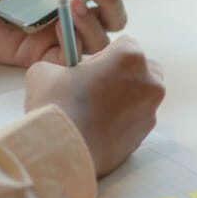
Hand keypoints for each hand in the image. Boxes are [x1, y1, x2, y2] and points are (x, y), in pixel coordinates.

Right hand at [24, 37, 164, 175]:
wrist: (61, 153)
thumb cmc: (55, 107)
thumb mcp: (46, 71)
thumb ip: (64, 64)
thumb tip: (64, 72)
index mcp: (129, 57)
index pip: (125, 44)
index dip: (104, 56)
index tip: (89, 70)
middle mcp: (149, 82)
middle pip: (142, 69)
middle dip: (123, 75)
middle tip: (96, 88)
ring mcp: (150, 111)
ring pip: (141, 96)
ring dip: (124, 99)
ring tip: (95, 112)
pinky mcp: (145, 135)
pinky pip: (136, 120)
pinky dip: (123, 121)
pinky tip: (99, 128)